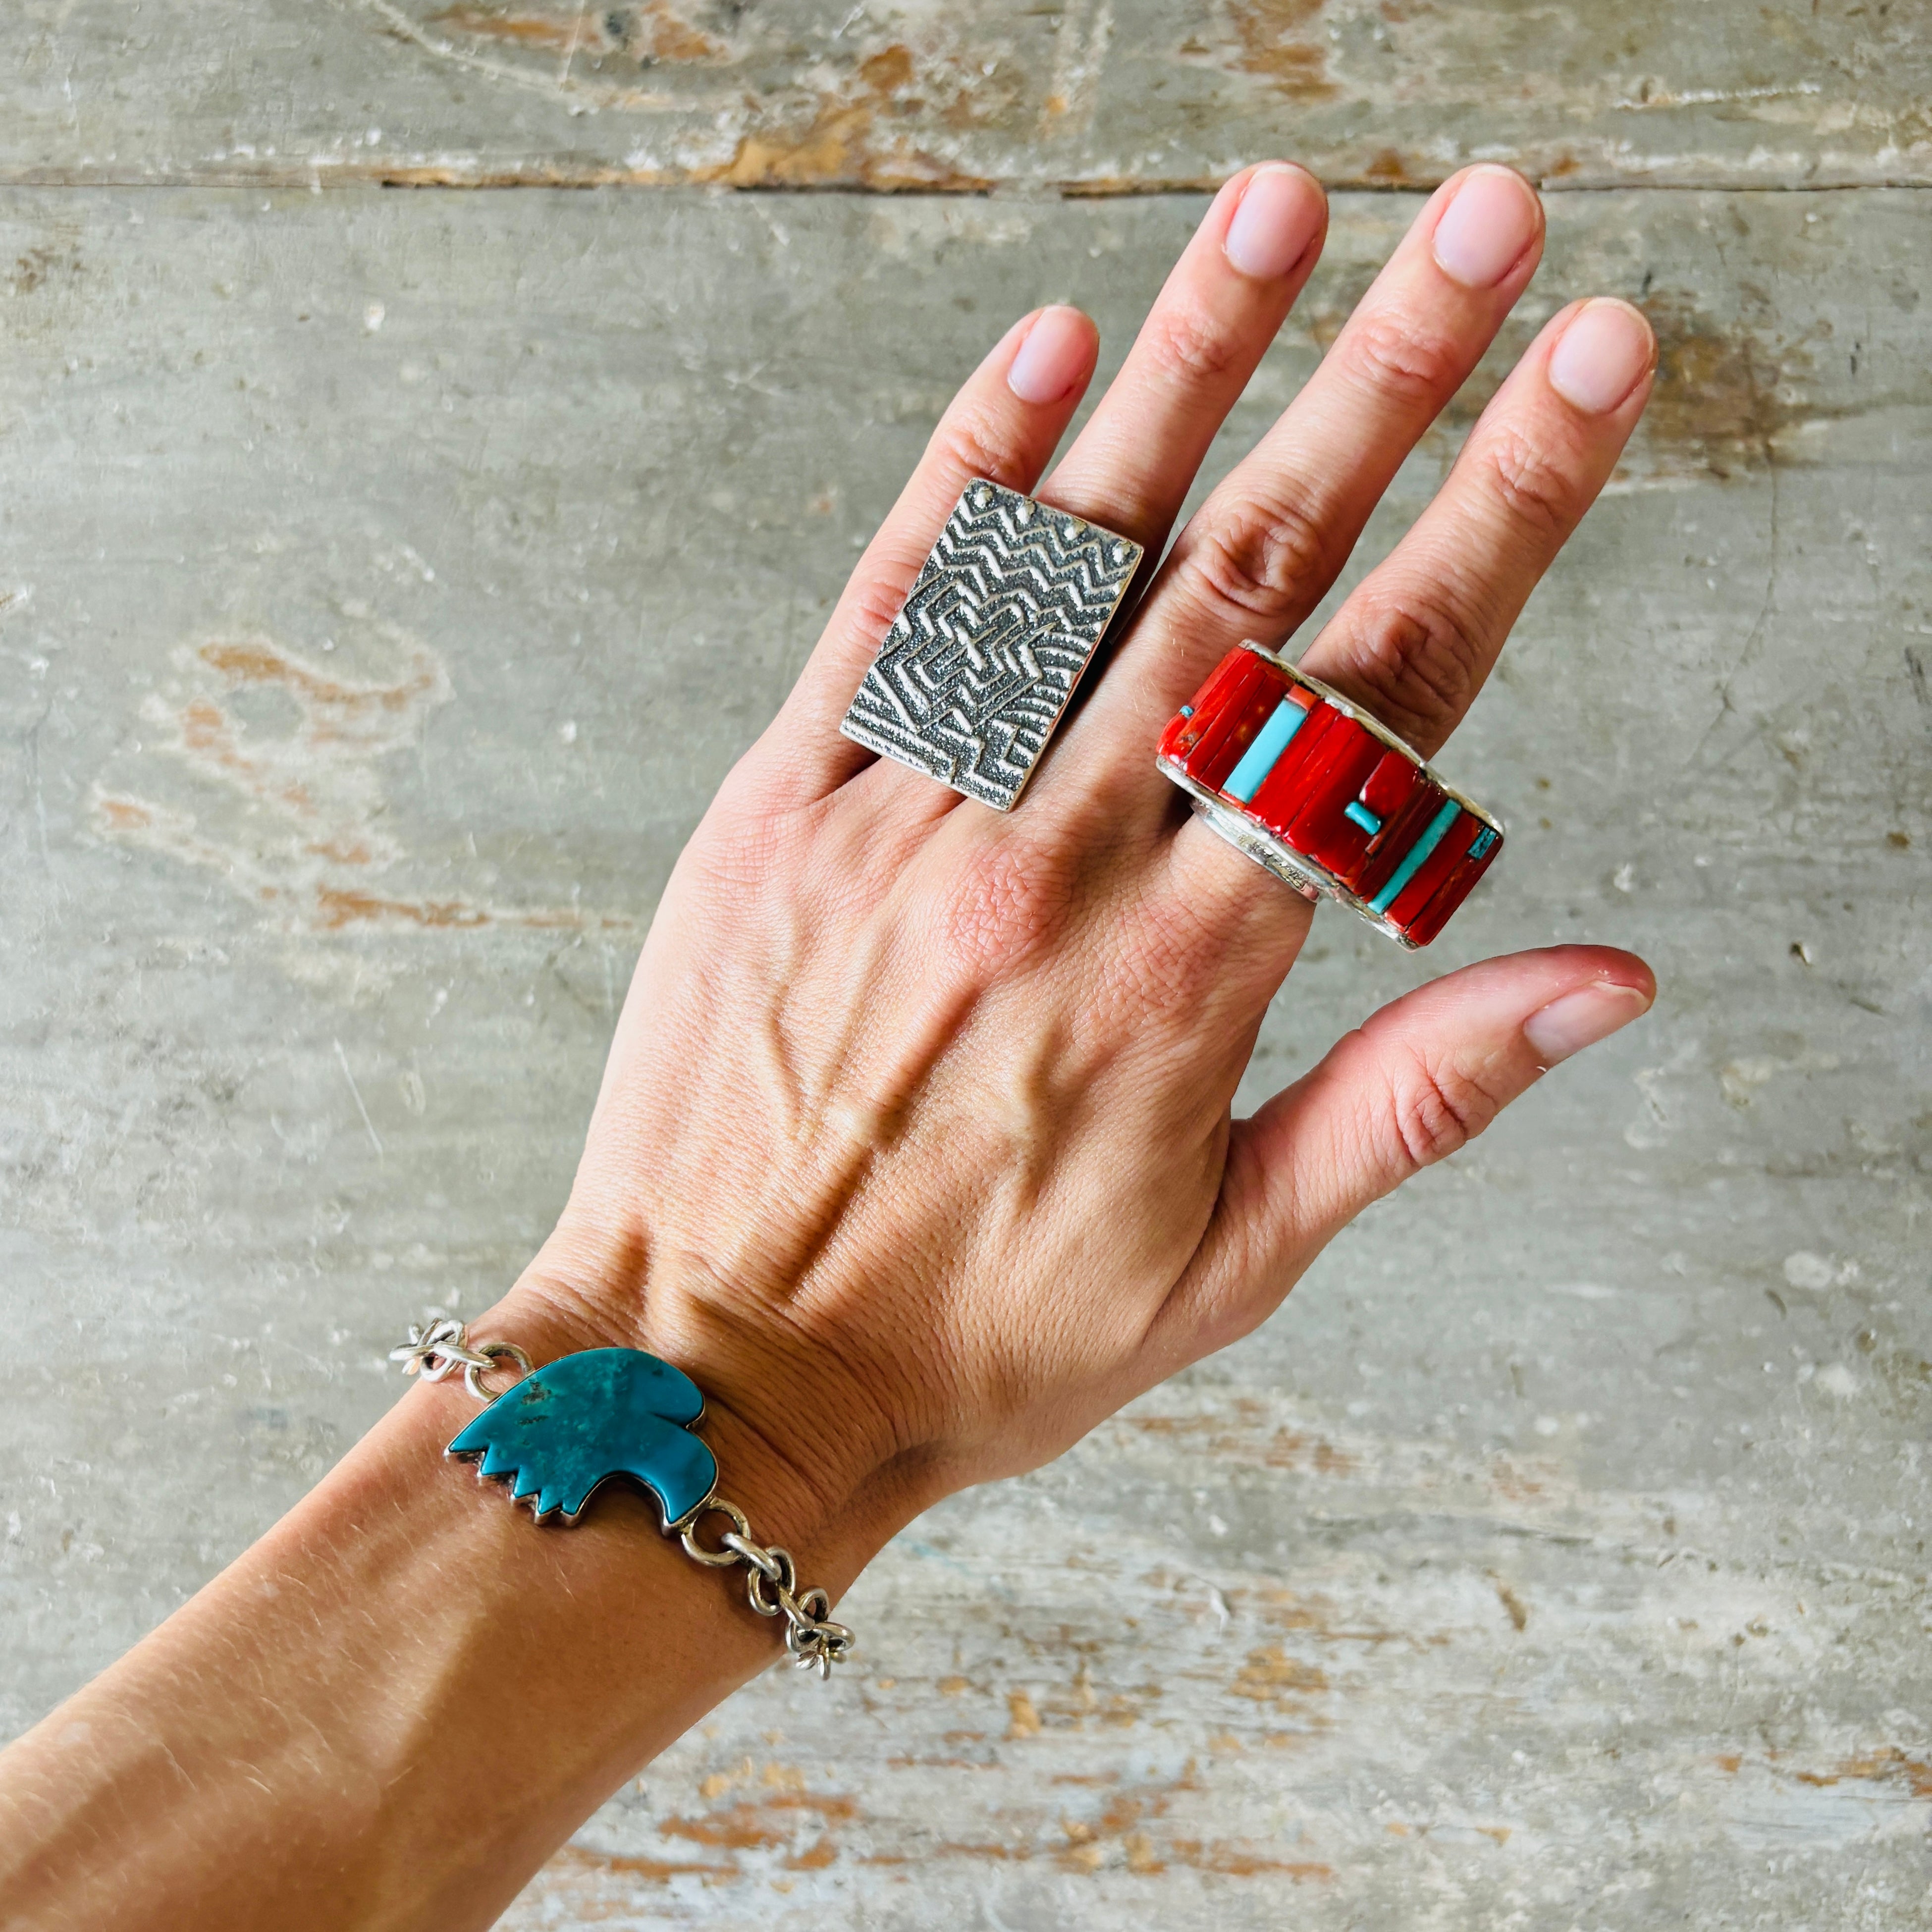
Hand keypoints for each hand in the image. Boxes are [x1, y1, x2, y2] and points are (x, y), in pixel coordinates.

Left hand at [500, 161, 1656, 1559]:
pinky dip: (965, 472)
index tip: (1585, 371)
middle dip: (1383, 380)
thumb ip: (1414, 1099)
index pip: (1381, 701)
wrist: (727, 1370)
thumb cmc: (988, 1338)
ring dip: (1187, 365)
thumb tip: (1605, 977)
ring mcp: (908, 823)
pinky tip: (1046, 346)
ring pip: (1069, 559)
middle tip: (1486, 221)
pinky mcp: (779, 807)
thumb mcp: (1234, 1260)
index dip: (1502, 517)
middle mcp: (1058, 869)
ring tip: (1285, 207)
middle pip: (1249, 582)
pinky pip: (884, 612)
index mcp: (1191, 978)